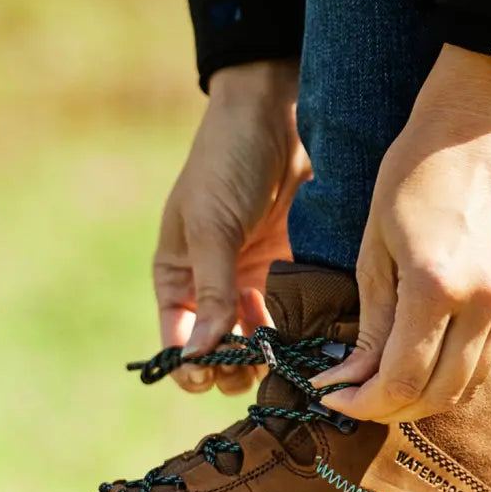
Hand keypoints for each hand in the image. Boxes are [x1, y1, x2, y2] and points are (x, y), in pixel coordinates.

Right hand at [154, 59, 309, 394]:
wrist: (277, 114)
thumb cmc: (228, 163)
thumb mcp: (211, 227)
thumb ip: (210, 293)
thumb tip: (197, 357)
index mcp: (177, 279)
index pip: (177, 342)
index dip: (190, 367)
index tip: (210, 378)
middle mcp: (212, 288)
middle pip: (219, 352)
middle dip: (234, 368)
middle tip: (256, 366)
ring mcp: (254, 282)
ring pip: (259, 343)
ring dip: (270, 358)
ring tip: (286, 359)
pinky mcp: (292, 272)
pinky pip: (294, 317)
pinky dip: (301, 333)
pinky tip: (313, 339)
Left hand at [312, 45, 490, 421]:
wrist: (480, 123)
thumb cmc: (412, 174)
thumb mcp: (375, 248)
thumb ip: (370, 323)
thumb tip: (350, 380)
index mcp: (438, 288)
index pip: (401, 382)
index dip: (361, 403)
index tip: (330, 398)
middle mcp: (485, 303)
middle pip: (438, 396)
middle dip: (390, 410)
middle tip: (354, 400)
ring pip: (468, 384)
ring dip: (423, 397)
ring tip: (383, 384)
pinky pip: (488, 356)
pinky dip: (452, 370)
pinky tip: (422, 357)